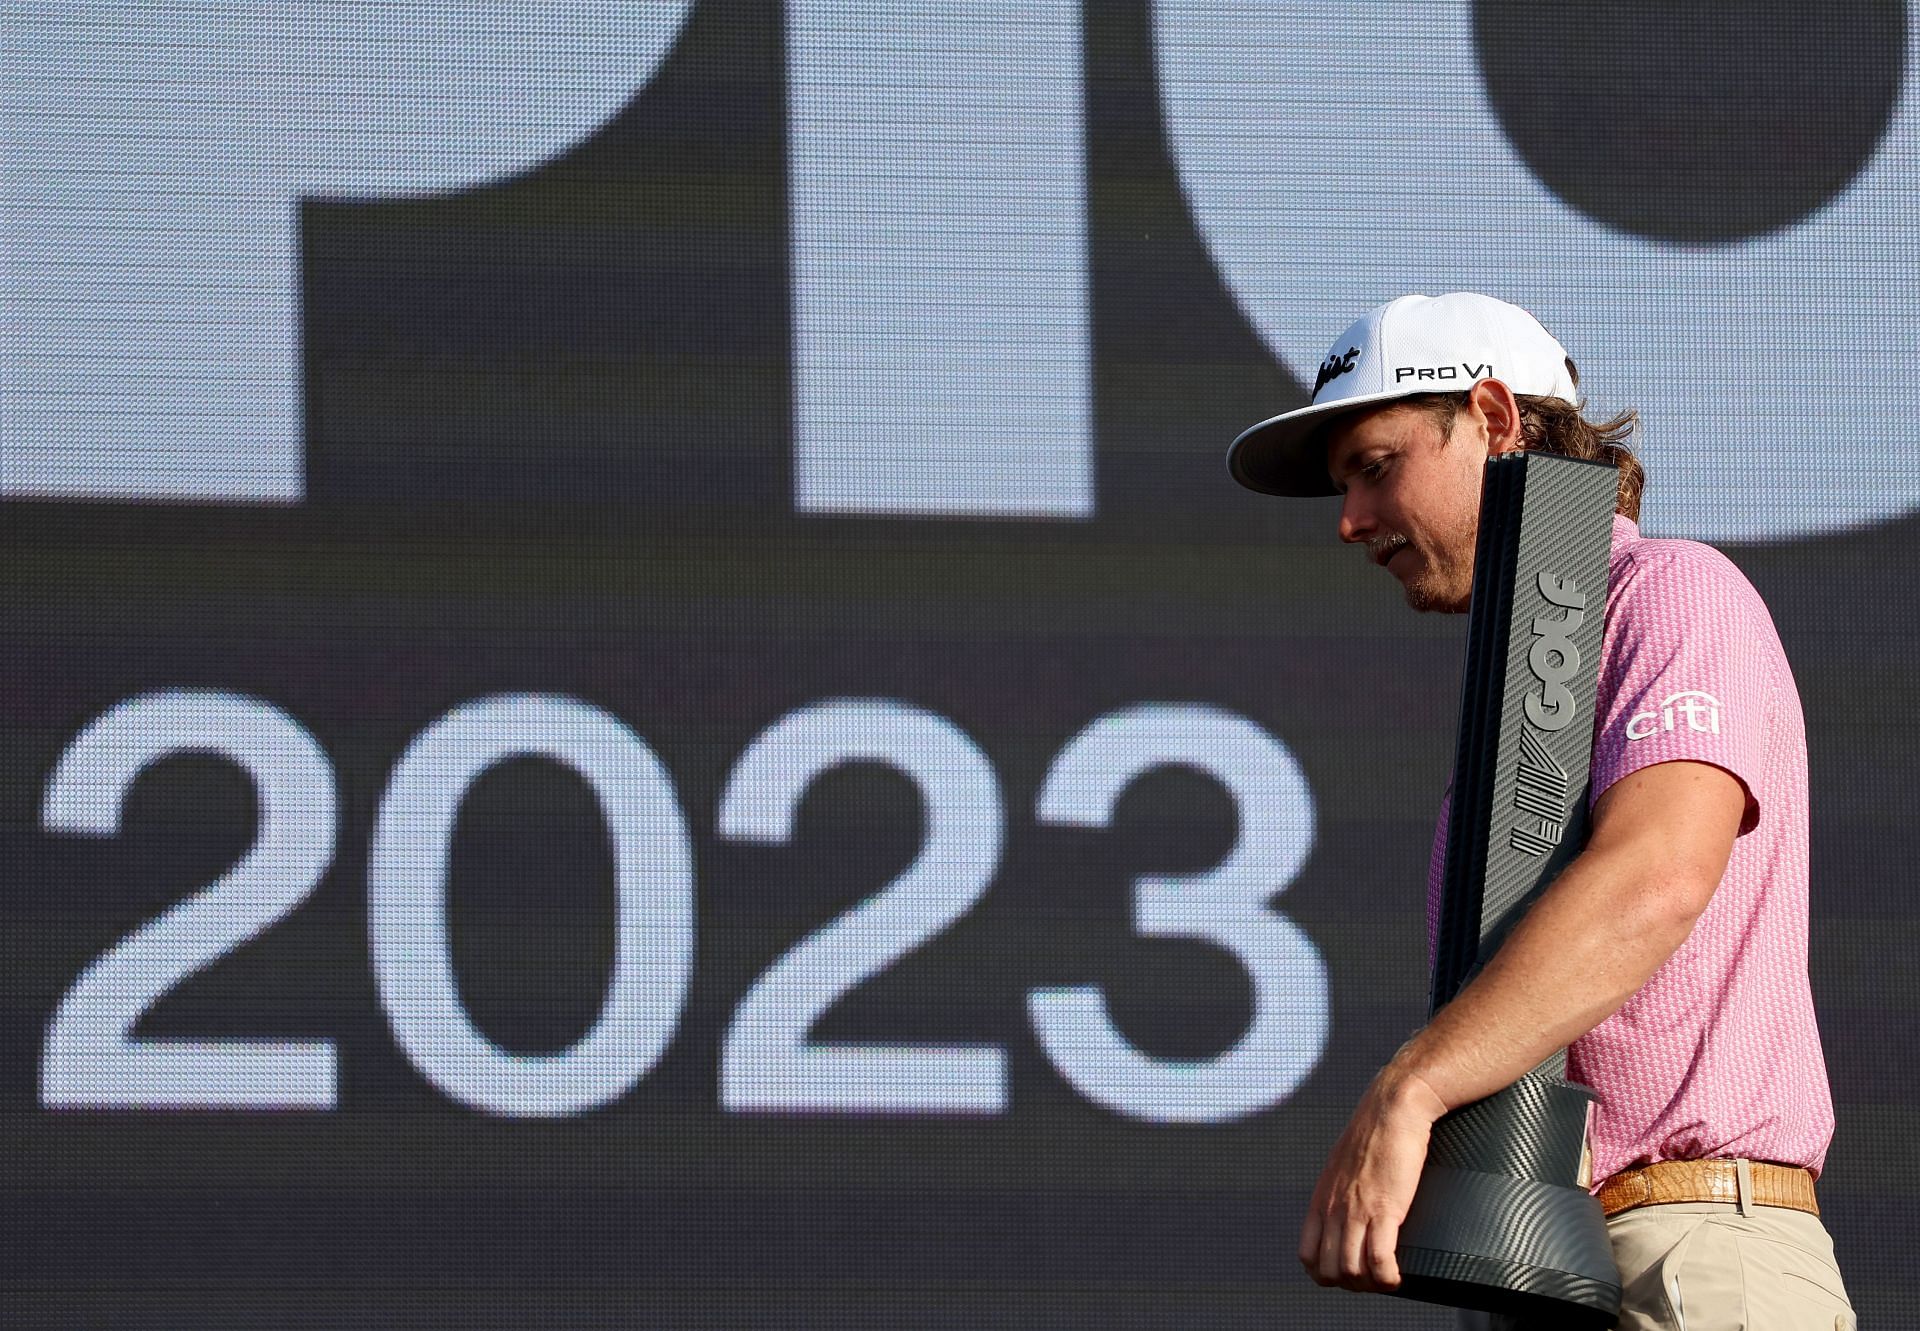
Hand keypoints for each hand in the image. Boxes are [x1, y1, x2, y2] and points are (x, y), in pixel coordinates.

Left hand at [1299, 1064, 1448, 1291]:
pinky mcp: (1385, 1208)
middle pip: (1329, 1271)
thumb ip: (1342, 1190)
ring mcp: (1357, 1209)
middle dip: (1351, 1286)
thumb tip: (1350, 1210)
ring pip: (1352, 1272)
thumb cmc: (1376, 1130)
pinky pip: (1380, 1261)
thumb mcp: (1345, 1164)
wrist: (1394, 1106)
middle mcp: (1333, 1207)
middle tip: (1373, 1282)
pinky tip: (1399, 1278)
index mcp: (1321, 1197)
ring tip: (1388, 1282)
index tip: (1348, 1275)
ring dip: (1371, 1286)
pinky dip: (1389, 1279)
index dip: (1325, 1275)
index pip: (1307, 1255)